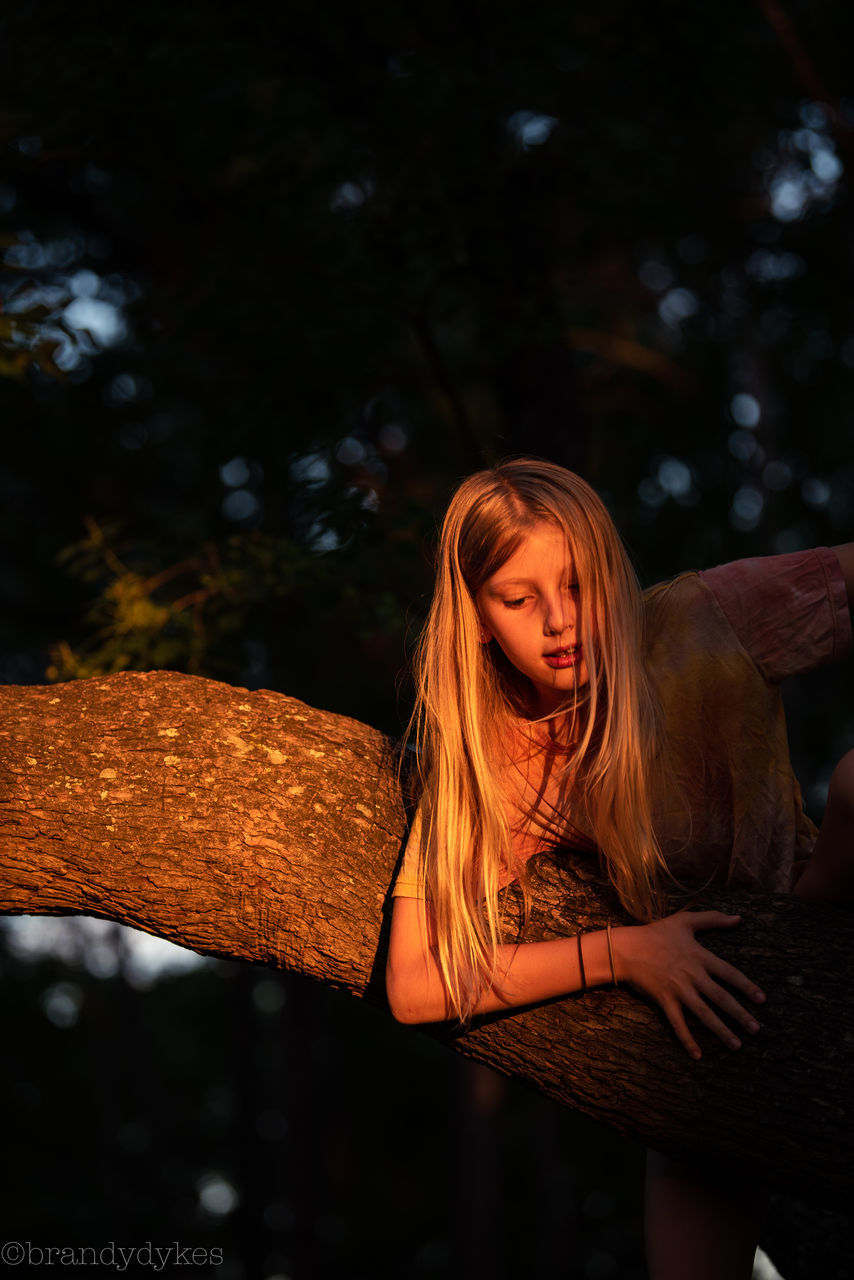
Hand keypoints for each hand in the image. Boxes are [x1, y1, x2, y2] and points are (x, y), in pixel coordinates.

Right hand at [611, 911, 765, 1059]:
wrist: (626, 948)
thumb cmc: (656, 933)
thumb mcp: (685, 921)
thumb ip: (713, 919)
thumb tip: (739, 918)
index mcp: (699, 956)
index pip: (729, 973)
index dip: (747, 986)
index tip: (762, 1000)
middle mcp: (692, 975)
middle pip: (721, 997)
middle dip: (740, 1014)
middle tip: (756, 1029)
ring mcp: (678, 989)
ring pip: (704, 1013)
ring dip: (721, 1031)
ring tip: (737, 1045)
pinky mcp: (664, 1000)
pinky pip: (678, 1023)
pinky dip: (687, 1039)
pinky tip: (698, 1055)